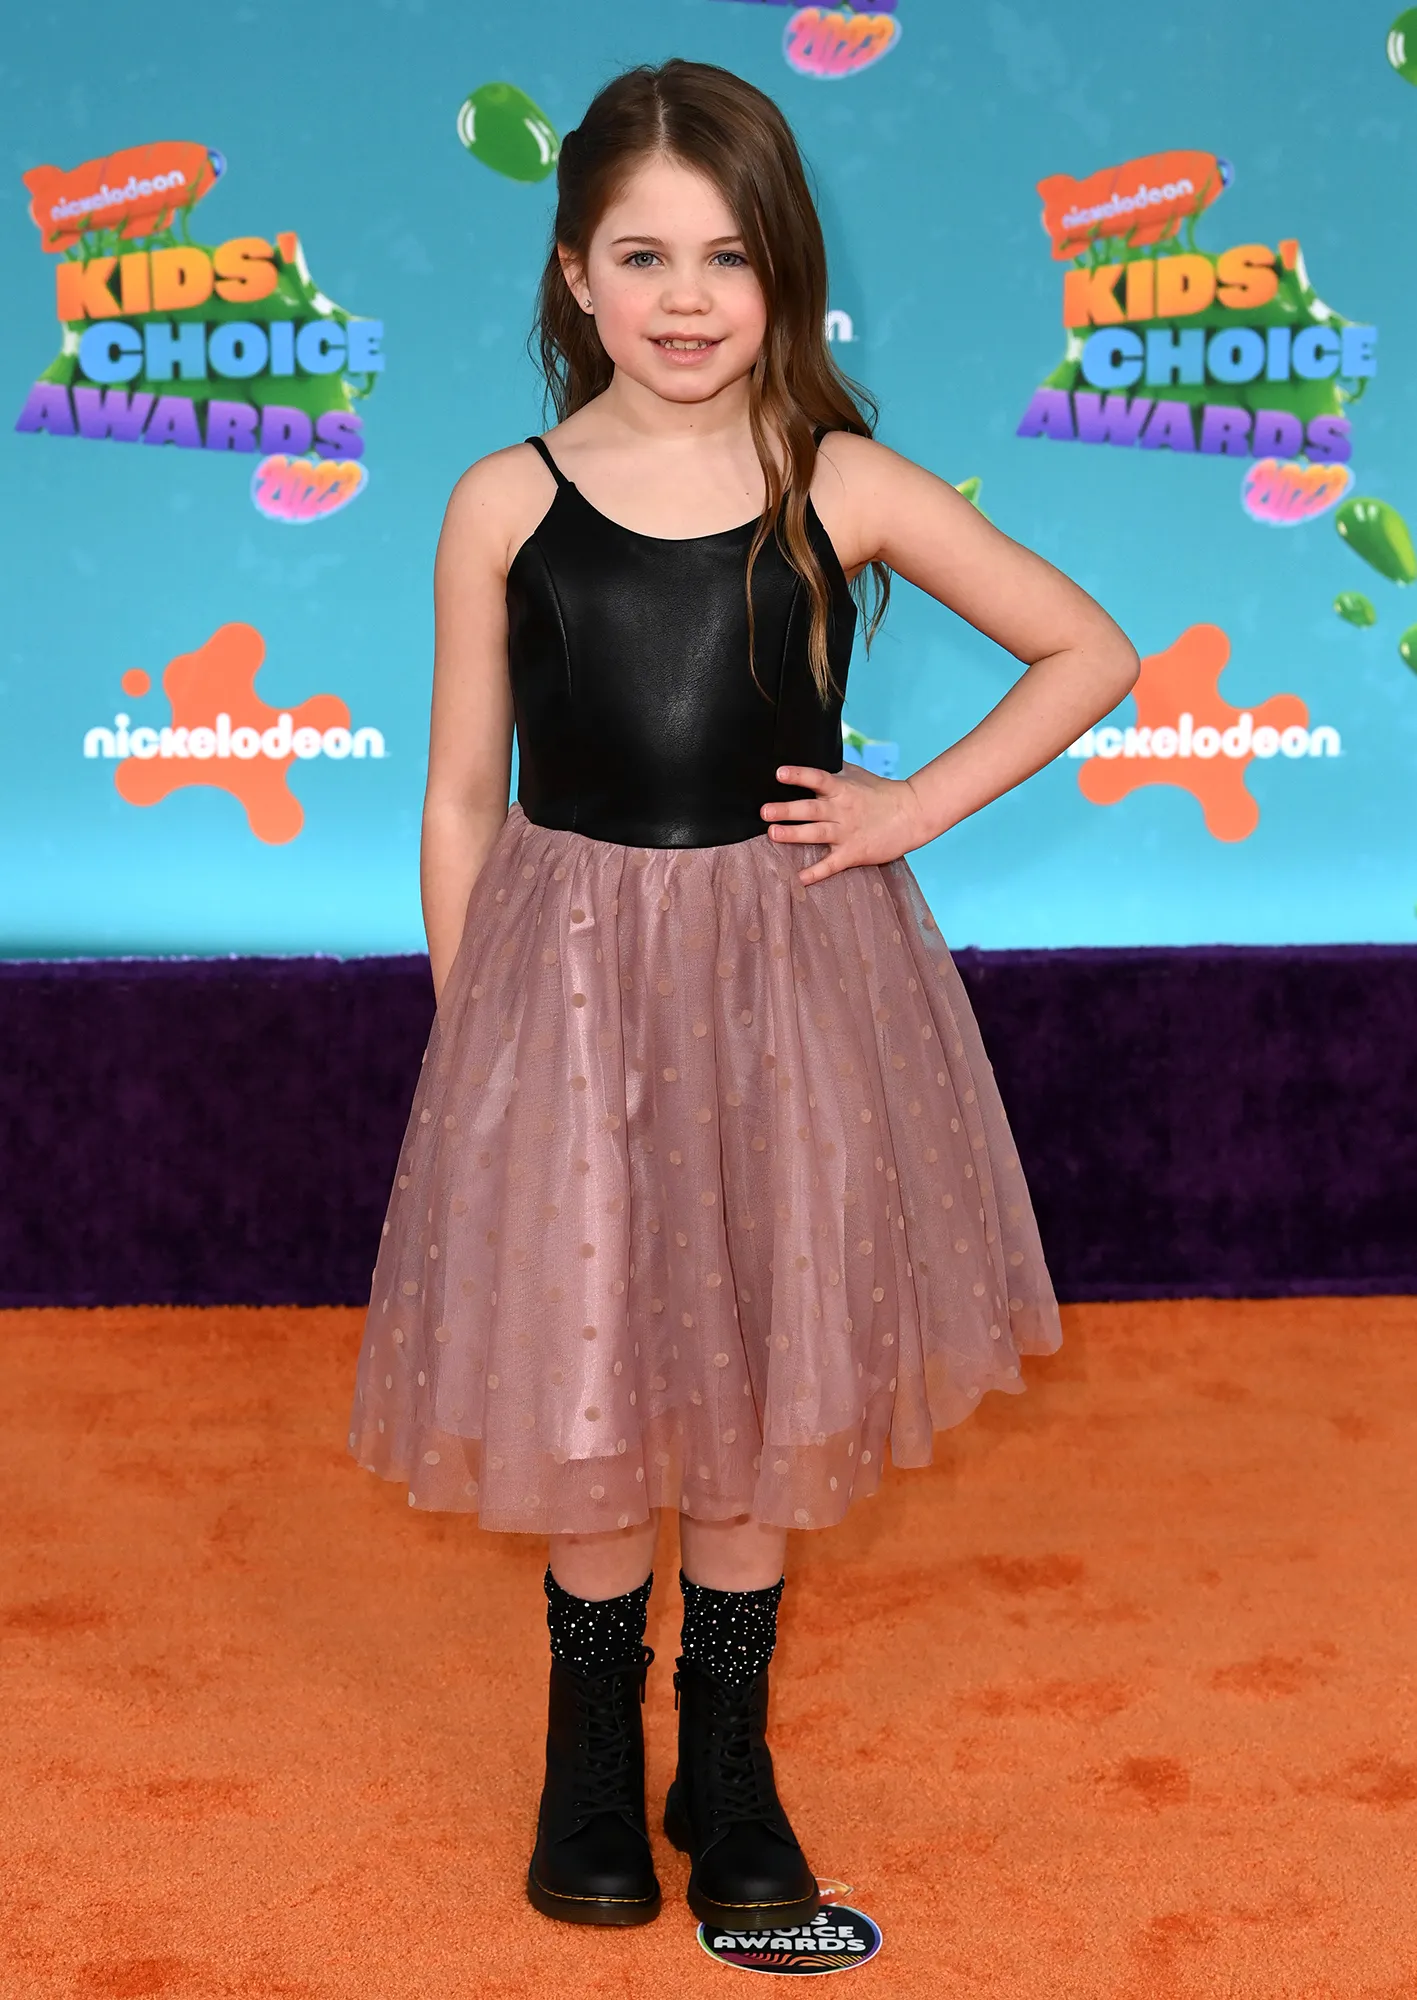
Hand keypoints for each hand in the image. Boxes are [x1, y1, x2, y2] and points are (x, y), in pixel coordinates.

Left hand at [761, 762, 938, 884]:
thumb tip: (813, 754)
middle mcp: (842, 810)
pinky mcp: (853, 853)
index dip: (799, 775)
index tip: (779, 774)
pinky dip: (815, 873)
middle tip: (765, 812)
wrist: (911, 815)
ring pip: (816, 833)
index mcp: (842, 789)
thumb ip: (835, 769)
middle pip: (811, 809)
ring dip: (793, 834)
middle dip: (786, 810)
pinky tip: (798, 878)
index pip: (818, 779)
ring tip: (773, 834)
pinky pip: (831, 864)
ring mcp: (847, 832)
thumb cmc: (882, 793)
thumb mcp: (858, 775)